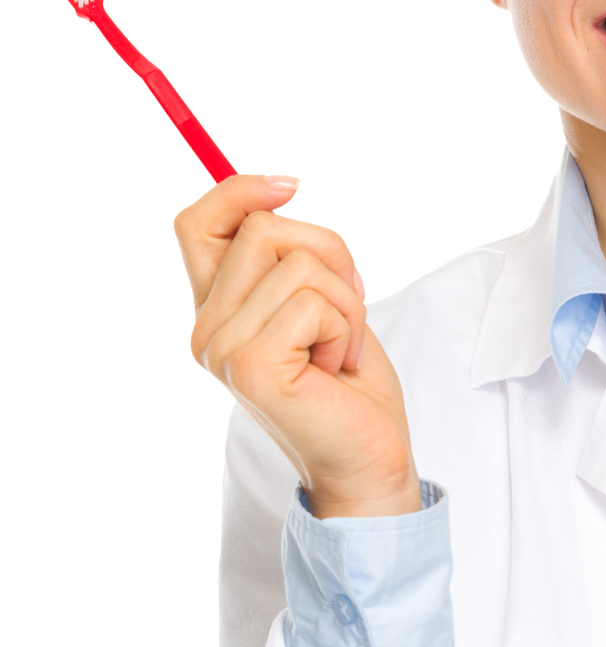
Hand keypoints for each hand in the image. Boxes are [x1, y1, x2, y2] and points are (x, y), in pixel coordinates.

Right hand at [174, 175, 420, 518]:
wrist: (368, 459)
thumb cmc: (349, 384)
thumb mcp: (317, 299)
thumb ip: (286, 256)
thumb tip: (275, 187)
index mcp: (216, 310)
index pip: (196, 223)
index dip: (239, 190)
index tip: (291, 187)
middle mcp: (206, 329)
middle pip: (261, 229)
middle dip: (330, 254)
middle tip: (348, 308)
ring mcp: (223, 349)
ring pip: (296, 262)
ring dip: (345, 299)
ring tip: (341, 346)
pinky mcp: (252, 367)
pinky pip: (312, 300)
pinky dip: (345, 326)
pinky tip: (337, 366)